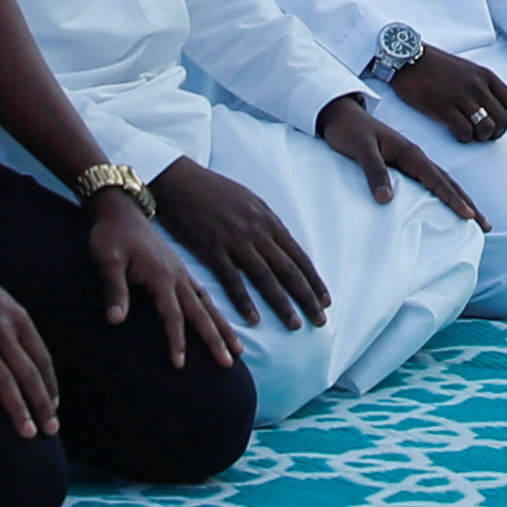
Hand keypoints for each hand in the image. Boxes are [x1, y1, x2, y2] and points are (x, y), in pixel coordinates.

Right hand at [0, 243, 62, 434]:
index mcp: (17, 317)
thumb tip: (22, 348)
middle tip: (51, 431)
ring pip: (5, 382)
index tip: (54, 407)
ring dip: (18, 410)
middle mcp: (3, 330)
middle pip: (29, 374)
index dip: (50, 385)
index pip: (42, 358)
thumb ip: (12, 323)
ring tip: (27, 434)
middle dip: (43, 405)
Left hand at [84, 191, 239, 368]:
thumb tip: (115, 321)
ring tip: (237, 349)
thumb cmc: (110, 234)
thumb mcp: (107, 259)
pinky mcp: (179, 270)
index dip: (176, 341)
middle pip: (200, 313)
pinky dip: (214, 311)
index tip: (180, 365)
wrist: (120, 208)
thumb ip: (114, 289)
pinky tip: (220, 321)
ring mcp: (180, 273)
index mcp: (161, 275)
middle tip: (229, 363)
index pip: (172, 315)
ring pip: (207, 304)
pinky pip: (202, 294)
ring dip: (222, 327)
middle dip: (215, 339)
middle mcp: (177, 276)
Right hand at [152, 155, 324, 328]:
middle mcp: (257, 232)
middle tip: (321, 320)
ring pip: (265, 277)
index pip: (298, 256)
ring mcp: (235, 241)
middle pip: (288, 270)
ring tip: (295, 325)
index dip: (314, 280)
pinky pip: (232, 279)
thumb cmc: (214, 190)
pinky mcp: (212, 249)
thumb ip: (265, 223)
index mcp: (268, 220)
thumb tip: (280, 243)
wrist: (180, 181)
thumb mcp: (249, 200)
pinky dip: (244, 301)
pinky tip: (254, 319)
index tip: (326, 300)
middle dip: (307, 297)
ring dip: (282, 304)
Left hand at [314, 91, 490, 224]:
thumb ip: (375, 171)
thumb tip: (386, 200)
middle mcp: (415, 156)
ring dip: (459, 200)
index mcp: (409, 152)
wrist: (340, 114)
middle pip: (448, 182)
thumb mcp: (361, 149)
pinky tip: (446, 205)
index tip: (469, 216)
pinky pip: (429, 182)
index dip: (453, 198)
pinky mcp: (402, 164)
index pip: (436, 179)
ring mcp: (410, 160)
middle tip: (486, 225)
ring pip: (441, 182)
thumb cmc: (349, 131)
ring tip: (474, 218)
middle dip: (468, 203)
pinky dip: (443, 194)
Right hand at [387, 44, 506, 143]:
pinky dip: (464, 138)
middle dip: (498, 133)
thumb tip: (497, 112)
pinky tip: (457, 132)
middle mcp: (478, 86)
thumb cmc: (438, 67)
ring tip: (470, 133)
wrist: (408, 58)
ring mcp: (461, 96)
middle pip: (503, 121)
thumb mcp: (469, 70)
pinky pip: (464, 132)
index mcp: (487, 77)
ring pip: (486, 128)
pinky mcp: (443, 107)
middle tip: (486, 135)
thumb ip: (485, 88)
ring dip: (481, 137)